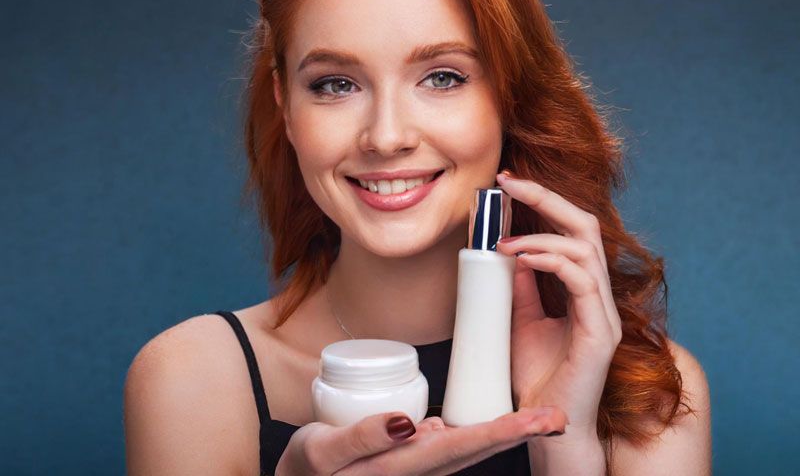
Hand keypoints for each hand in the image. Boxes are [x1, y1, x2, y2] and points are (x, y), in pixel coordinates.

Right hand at [275, 406, 567, 475]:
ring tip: (538, 418)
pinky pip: (449, 448)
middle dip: (519, 432)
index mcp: (400, 468)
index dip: (501, 430)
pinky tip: (491, 425)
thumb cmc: (307, 471)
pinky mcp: (411, 463)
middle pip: (476, 450)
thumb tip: (409, 421)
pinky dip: (475, 436)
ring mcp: (416, 469)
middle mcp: (416, 472)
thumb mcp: (322, 452)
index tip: (539, 419)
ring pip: (467, 450)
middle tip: (558, 416)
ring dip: (503, 433)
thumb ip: (363, 438)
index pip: (460, 446)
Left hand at [495, 170, 622, 440]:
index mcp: (583, 289)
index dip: (543, 202)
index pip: (572, 231)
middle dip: (546, 198)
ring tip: (505, 242)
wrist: (544, 419)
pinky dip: (550, 261)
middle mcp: (598, 295)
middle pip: (585, 227)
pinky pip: (582, 281)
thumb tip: (508, 249)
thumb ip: (520, 286)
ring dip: (540, 236)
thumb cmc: (537, 374)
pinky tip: (523, 259)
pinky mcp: (599, 332)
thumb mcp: (520, 318)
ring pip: (585, 249)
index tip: (507, 184)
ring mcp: (603, 313)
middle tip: (509, 184)